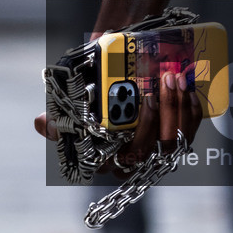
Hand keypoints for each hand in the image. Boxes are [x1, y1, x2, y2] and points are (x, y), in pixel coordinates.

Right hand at [32, 67, 203, 163]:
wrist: (113, 72)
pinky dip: (191, 111)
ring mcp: (156, 150)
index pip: (125, 158)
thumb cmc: (90, 91)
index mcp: (106, 157)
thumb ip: (58, 117)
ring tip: (173, 79)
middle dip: (162, 115)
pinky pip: (189, 132)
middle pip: (152, 149)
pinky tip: (188, 90)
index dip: (141, 135)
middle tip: (162, 82)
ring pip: (173, 142)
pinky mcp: (176, 137)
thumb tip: (41, 123)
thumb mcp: (72, 102)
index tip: (144, 102)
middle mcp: (133, 159)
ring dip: (177, 109)